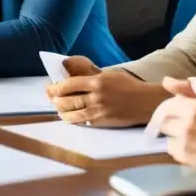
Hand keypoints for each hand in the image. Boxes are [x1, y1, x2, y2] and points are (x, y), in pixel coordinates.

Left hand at [45, 57, 170, 127]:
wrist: (145, 102)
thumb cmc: (128, 85)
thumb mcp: (110, 75)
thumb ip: (92, 75)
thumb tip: (73, 73)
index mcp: (98, 81)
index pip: (70, 84)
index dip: (57, 87)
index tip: (50, 87)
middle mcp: (96, 96)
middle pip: (68, 100)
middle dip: (56, 100)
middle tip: (51, 98)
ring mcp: (99, 111)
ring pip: (73, 114)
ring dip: (62, 112)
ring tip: (58, 109)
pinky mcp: (102, 122)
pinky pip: (83, 122)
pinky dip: (74, 119)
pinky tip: (70, 117)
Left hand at [149, 77, 195, 181]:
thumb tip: (168, 81)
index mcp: (193, 107)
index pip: (168, 104)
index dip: (172, 106)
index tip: (177, 109)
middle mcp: (185, 125)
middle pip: (164, 120)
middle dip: (172, 119)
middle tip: (184, 122)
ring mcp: (184, 143)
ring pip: (167, 135)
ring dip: (174, 134)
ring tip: (189, 135)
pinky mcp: (186, 159)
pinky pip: (172, 150)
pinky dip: (178, 147)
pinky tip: (191, 147)